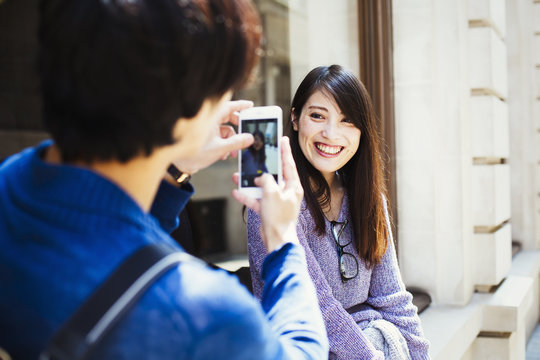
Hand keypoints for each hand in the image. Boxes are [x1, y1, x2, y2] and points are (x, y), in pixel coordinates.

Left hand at [173, 100, 253, 173]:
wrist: (181, 165)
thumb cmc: (194, 154)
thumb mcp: (219, 149)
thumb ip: (236, 143)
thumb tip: (249, 138)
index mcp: (210, 119)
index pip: (227, 106)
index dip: (240, 105)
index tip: (251, 105)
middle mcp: (209, 121)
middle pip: (228, 118)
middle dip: (237, 129)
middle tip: (246, 134)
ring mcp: (208, 129)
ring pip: (225, 130)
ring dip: (231, 141)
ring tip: (232, 153)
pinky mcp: (207, 137)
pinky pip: (220, 136)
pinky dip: (224, 144)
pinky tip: (223, 155)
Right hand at [232, 136, 303, 252]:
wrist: (276, 240)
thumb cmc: (279, 217)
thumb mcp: (271, 193)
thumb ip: (266, 180)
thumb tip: (262, 177)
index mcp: (293, 186)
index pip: (289, 164)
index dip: (285, 150)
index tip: (283, 138)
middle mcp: (286, 192)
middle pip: (274, 174)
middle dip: (262, 166)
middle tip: (257, 154)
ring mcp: (277, 201)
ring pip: (262, 187)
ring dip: (250, 182)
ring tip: (238, 176)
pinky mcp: (268, 210)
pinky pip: (256, 199)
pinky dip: (247, 196)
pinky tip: (237, 192)